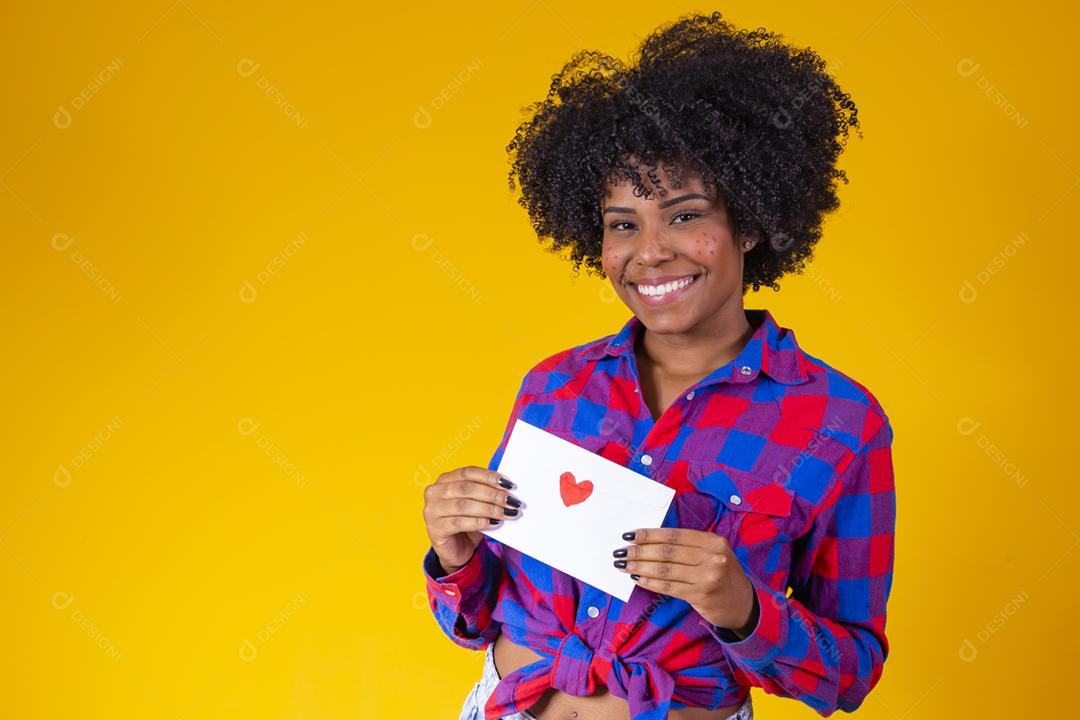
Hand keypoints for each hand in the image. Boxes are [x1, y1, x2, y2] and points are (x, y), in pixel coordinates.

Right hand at [422, 466, 522, 573]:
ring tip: (507, 513)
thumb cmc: (467, 522)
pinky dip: (480, 522)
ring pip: (465, 506)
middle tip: (512, 501)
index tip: (509, 484)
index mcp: (444, 479)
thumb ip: (486, 494)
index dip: (489, 477)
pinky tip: (494, 523)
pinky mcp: (435, 529)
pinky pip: (460, 523)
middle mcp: (434, 492)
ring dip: (490, 509)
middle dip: (493, 494)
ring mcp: (432, 510)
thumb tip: (508, 489)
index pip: (468, 472)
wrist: (454, 550)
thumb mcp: (476, 504)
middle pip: (467, 488)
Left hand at [613, 527, 758, 636]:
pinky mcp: (700, 595)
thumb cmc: (722, 575)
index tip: (630, 535)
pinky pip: (668, 587)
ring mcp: (707, 577)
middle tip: (621, 551)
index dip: (649, 534)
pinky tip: (637, 579)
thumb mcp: (713, 553)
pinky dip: (649, 582)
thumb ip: (689, 546)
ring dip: (640, 567)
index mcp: (713, 541)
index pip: (674, 535)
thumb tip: (649, 542)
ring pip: (665, 570)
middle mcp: (712, 557)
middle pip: (667, 552)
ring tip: (624, 565)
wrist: (744, 604)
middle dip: (640, 551)